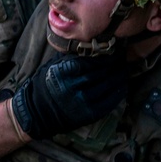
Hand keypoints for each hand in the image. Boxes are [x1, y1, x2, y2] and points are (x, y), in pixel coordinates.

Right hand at [11, 52, 127, 139]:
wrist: (36, 113)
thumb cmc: (44, 85)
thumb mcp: (53, 66)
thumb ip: (72, 58)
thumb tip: (93, 47)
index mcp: (63, 72)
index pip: (91, 61)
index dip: (105, 55)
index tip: (114, 49)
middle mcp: (73, 87)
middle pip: (102, 72)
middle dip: (115, 64)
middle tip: (123, 57)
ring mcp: (82, 102)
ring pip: (108, 86)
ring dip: (119, 76)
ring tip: (124, 69)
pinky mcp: (88, 114)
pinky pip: (109, 102)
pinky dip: (118, 92)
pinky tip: (122, 85)